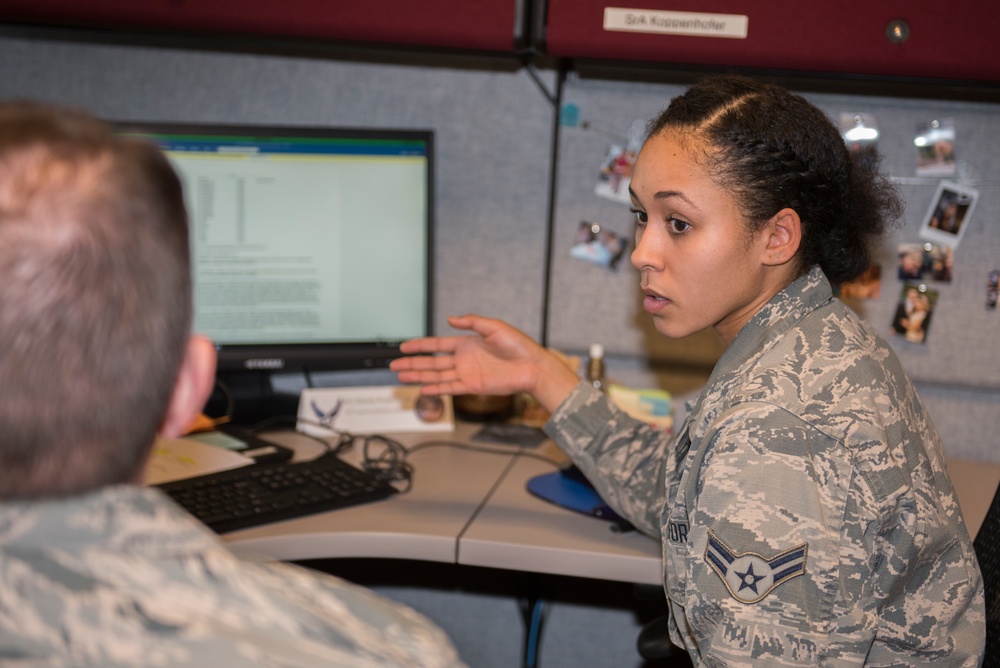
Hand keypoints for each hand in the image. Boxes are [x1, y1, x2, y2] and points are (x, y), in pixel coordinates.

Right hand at [390, 314, 578, 412]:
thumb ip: (472, 322)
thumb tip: (451, 319)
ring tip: (401, 377)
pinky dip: (435, 389)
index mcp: (466, 343)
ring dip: (418, 376)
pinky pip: (450, 388)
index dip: (420, 345)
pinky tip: (422, 389)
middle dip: (412, 363)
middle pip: (432, 362)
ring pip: (436, 376)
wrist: (532, 366)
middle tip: (394, 364)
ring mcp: (466, 374)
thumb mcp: (494, 327)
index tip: (403, 346)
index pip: (437, 344)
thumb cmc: (518, 345)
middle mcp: (463, 359)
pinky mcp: (473, 387)